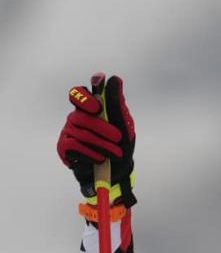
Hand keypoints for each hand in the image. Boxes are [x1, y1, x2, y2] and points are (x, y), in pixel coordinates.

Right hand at [57, 74, 136, 205]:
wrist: (117, 172)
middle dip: (103, 128)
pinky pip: (74, 146)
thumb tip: (115, 80)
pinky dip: (91, 153)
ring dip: (102, 145)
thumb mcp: (125, 127)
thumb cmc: (121, 146)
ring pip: (81, 133)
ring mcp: (68, 132)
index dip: (85, 97)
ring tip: (116, 154)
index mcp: (90, 109)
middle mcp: (76, 117)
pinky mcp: (64, 147)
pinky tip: (100, 159)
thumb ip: (118, 106)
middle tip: (119, 138)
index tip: (97, 107)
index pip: (78, 93)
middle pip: (82, 115)